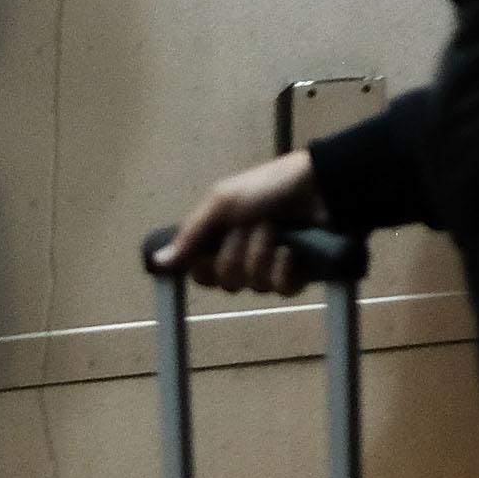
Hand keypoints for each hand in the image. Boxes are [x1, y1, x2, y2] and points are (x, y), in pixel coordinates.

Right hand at [156, 151, 325, 293]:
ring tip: (276, 230)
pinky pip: (279, 291)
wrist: (320, 187)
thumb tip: (158, 262)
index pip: (201, 274)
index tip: (207, 253)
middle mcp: (243, 254)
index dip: (203, 269)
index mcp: (221, 237)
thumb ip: (190, 235)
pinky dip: (283, 270)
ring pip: (252, 286)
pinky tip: (290, 252)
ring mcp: (270, 267)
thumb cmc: (270, 186)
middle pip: (225, 282)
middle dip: (236, 254)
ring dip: (262, 255)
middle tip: (249, 228)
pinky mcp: (296, 275)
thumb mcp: (222, 203)